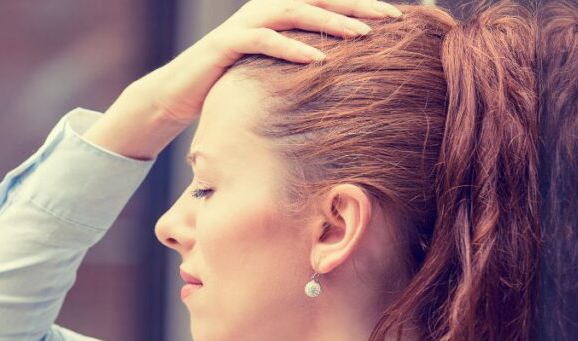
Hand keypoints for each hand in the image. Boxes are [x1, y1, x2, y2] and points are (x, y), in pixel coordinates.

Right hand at [83, 0, 400, 159]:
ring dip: (331, 22)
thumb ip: (303, 63)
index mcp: (279, 12)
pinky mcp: (226, 44)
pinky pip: (263, 40)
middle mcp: (264, 9)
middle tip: (393, 19)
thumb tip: (345, 77)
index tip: (401, 19)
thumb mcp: (273, 72)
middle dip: (358, 6)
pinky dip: (291, 49)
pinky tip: (317, 61)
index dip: (362, 5)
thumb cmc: (230, 85)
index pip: (327, 0)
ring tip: (362, 36)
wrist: (177, 94)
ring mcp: (245, 24)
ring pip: (296, 12)